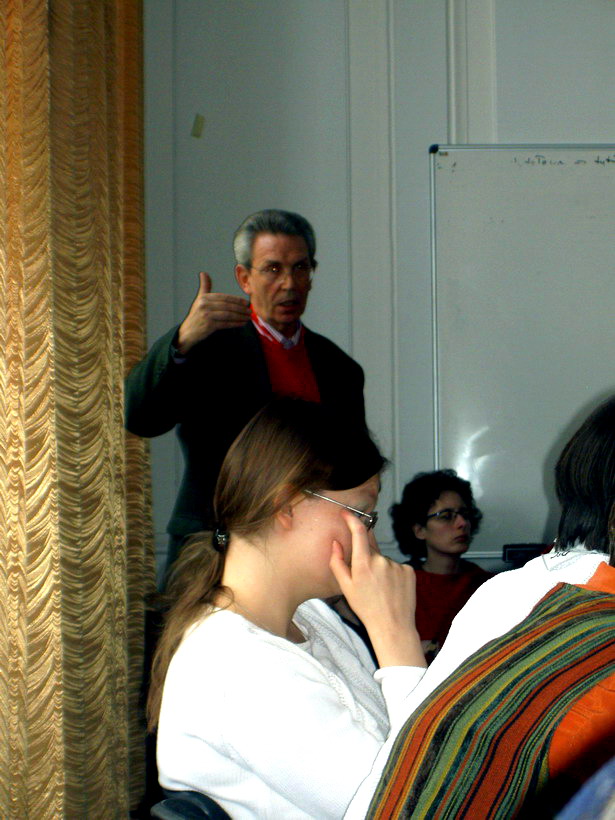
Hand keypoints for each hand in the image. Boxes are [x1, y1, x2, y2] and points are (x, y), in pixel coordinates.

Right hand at [176, 272, 250, 353]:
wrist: (188, 332)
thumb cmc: (196, 315)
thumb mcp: (199, 299)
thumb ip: (204, 287)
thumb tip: (204, 273)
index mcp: (204, 298)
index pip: (224, 297)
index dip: (237, 300)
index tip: (246, 302)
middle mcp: (205, 305)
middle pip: (227, 306)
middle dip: (241, 308)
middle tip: (249, 311)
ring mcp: (207, 316)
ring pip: (228, 315)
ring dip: (240, 316)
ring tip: (248, 317)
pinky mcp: (209, 325)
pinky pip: (226, 324)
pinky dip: (235, 324)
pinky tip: (242, 323)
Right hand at [330, 512, 425, 667]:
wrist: (392, 626)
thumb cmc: (365, 608)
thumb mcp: (345, 587)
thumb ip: (337, 562)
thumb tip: (335, 542)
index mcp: (363, 564)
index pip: (359, 532)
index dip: (352, 519)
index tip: (347, 513)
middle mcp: (381, 560)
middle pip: (371, 550)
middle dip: (367, 559)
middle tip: (367, 580)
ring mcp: (397, 564)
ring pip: (384, 560)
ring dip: (381, 569)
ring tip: (381, 589)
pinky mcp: (409, 570)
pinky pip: (397, 566)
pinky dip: (393, 574)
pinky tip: (392, 589)